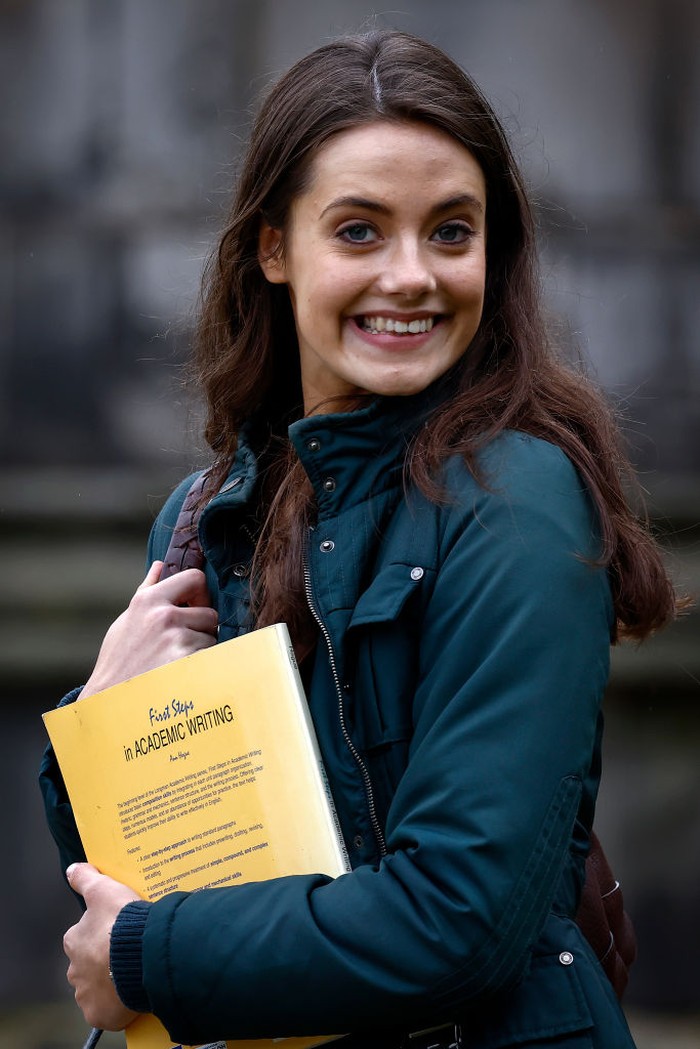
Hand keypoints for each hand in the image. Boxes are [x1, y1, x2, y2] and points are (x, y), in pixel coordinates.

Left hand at [64, 863, 141, 1030]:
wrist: (141, 955)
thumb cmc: (122, 922)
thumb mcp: (104, 889)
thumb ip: (86, 878)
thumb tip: (72, 869)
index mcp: (74, 940)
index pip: (85, 938)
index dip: (103, 935)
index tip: (120, 933)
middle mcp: (75, 970)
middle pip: (90, 965)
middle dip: (106, 961)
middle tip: (129, 953)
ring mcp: (86, 994)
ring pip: (99, 988)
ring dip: (112, 983)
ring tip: (135, 972)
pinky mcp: (99, 1015)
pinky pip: (107, 1011)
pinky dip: (117, 1006)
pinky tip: (132, 993)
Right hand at [80, 561, 218, 697]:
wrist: (110, 700)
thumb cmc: (118, 660)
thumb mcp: (127, 620)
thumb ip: (147, 590)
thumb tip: (160, 565)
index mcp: (148, 600)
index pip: (195, 578)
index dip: (200, 593)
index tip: (194, 606)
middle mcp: (164, 616)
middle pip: (209, 614)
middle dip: (201, 628)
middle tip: (179, 644)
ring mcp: (176, 639)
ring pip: (211, 639)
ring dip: (200, 650)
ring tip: (174, 662)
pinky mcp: (187, 661)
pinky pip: (210, 658)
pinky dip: (201, 666)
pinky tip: (180, 673)